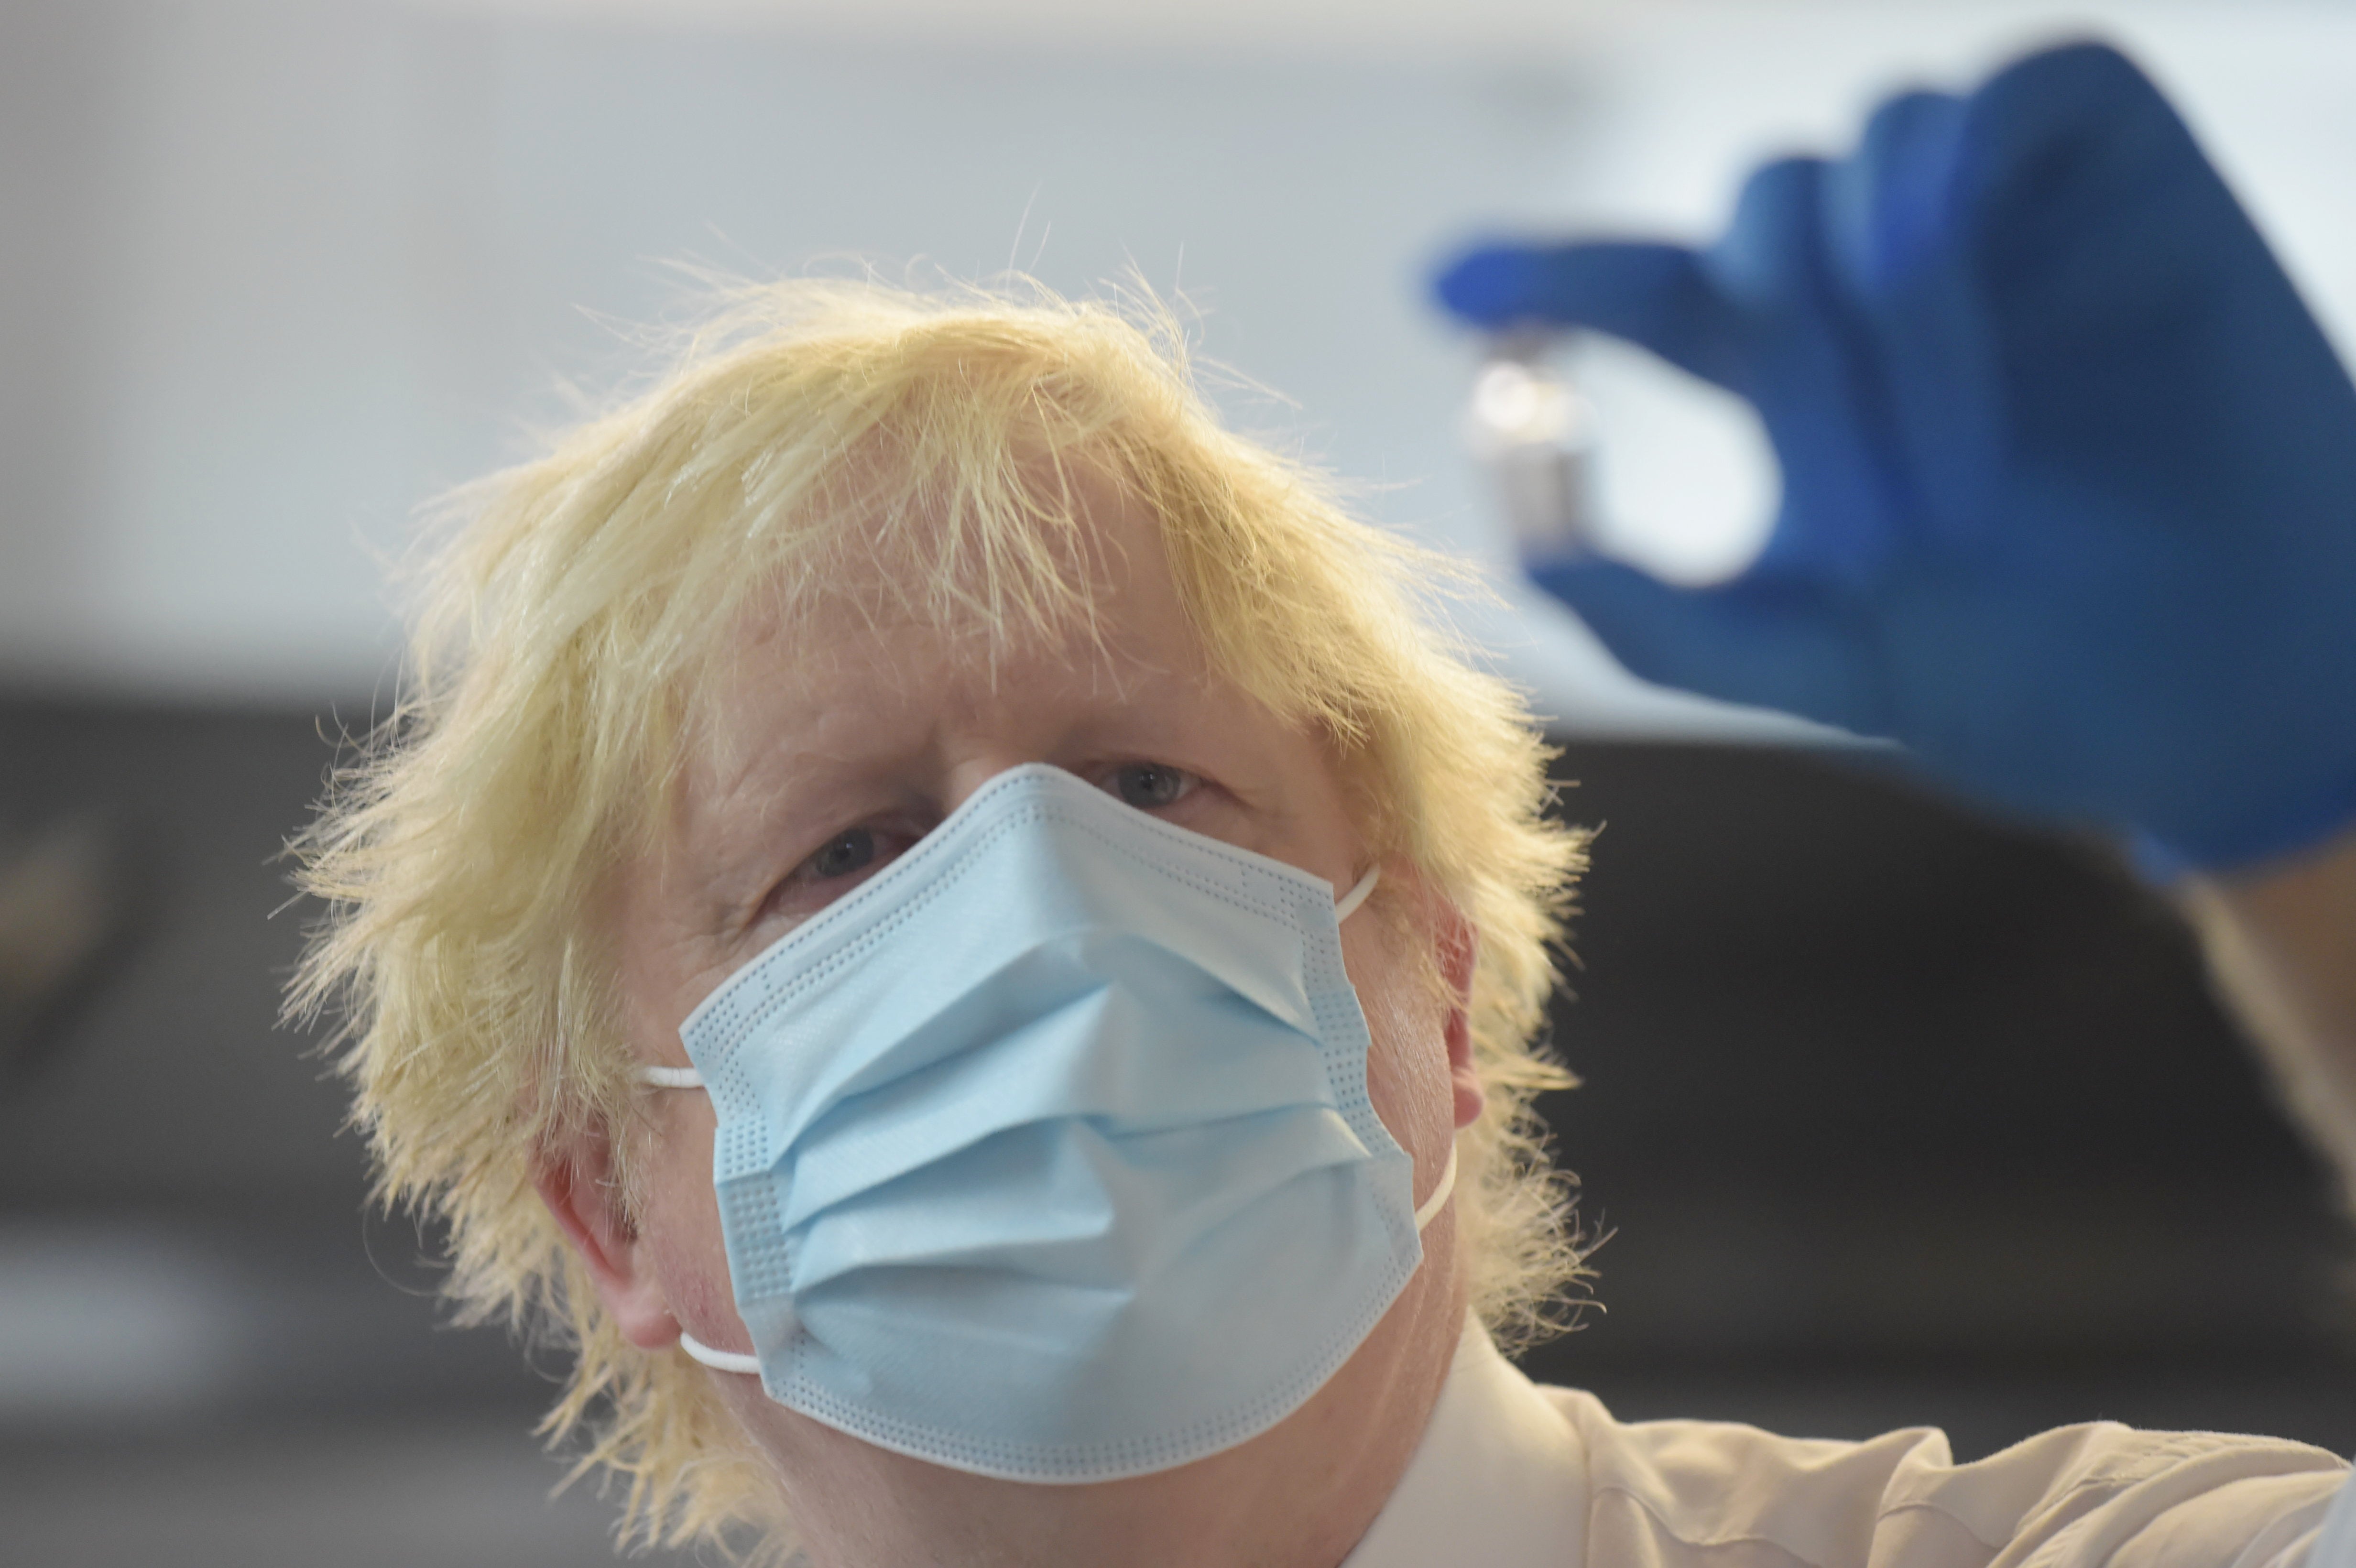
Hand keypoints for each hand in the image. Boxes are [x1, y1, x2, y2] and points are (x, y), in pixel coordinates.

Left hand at [1435, 41, 2355, 873]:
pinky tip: (1929, 265)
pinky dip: (1941, 175)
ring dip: (1875, 320)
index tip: (1446, 290)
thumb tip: (1532, 554)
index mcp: (1790, 378)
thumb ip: (1674, 622)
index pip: (1637, 295)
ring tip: (1944, 480)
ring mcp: (1983, 214)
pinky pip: (1990, 102)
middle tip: (1880, 538)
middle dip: (1791, 380)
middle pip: (1749, 238)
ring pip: (1850, 172)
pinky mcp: (2104, 163)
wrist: (2232, 688)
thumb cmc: (2031, 679)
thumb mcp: (1825, 663)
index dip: (1543, 277)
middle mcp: (1868, 281)